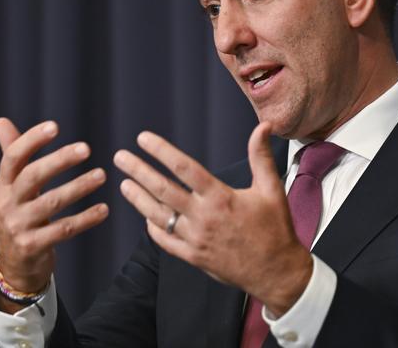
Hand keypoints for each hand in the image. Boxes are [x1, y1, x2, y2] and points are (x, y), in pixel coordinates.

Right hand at [0, 118, 107, 309]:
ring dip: (78, 187)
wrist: (14, 264)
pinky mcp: (32, 247)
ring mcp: (18, 226)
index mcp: (4, 185)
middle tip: (87, 148)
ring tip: (102, 175)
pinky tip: (104, 209)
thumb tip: (0, 120)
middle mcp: (8, 203)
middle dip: (59, 160)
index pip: (13, 158)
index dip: (31, 140)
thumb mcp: (12, 187)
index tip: (55, 126)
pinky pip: (63, 230)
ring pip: (51, 203)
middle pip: (32, 177)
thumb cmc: (20, 214)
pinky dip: (85, 219)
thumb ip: (12, 154)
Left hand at [114, 122, 312, 315]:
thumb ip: (260, 156)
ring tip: (123, 184)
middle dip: (139, 171)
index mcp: (220, 197)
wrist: (277, 272)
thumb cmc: (275, 228)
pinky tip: (145, 216)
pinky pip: (166, 241)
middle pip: (163, 190)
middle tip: (120, 157)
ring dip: (139, 199)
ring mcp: (196, 239)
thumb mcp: (271, 189)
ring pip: (159, 216)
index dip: (161, 150)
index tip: (143, 138)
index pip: (184, 167)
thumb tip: (263, 126)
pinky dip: (153, 228)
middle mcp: (203, 217)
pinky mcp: (194, 257)